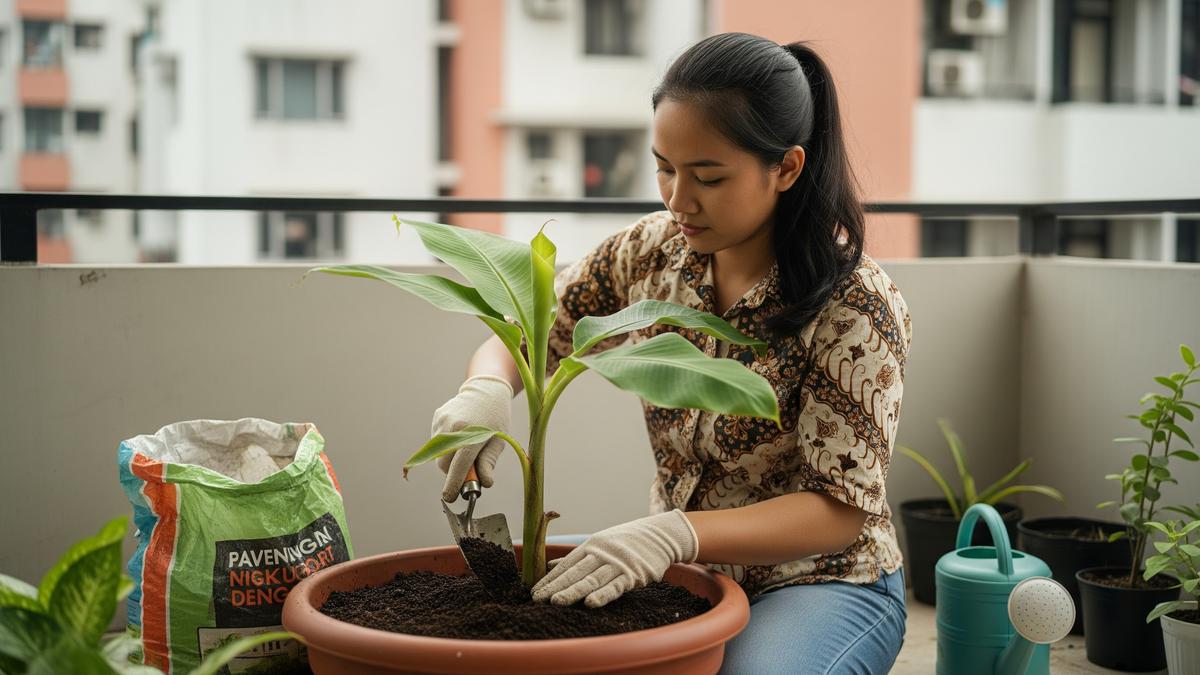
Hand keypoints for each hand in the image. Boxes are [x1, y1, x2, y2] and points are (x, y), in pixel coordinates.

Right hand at [431, 374, 512, 501]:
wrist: (486, 390)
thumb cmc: (496, 418)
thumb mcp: (498, 441)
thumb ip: (489, 463)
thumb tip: (484, 483)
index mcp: (472, 434)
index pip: (460, 465)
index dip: (454, 484)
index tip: (449, 497)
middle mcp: (454, 427)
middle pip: (444, 464)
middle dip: (452, 472)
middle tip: (468, 468)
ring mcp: (443, 420)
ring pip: (438, 453)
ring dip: (449, 457)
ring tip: (465, 445)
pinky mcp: (437, 417)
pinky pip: (436, 440)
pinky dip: (446, 444)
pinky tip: (459, 433)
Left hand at [531, 510, 698, 607]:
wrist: (658, 535)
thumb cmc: (625, 542)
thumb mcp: (599, 544)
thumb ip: (575, 558)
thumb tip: (549, 565)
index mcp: (590, 546)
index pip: (566, 565)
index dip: (549, 579)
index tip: (534, 592)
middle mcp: (600, 554)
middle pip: (575, 573)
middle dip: (555, 587)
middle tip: (537, 599)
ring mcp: (616, 564)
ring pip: (591, 580)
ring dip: (573, 591)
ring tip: (557, 602)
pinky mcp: (633, 574)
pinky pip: (615, 586)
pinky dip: (603, 595)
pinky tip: (590, 603)